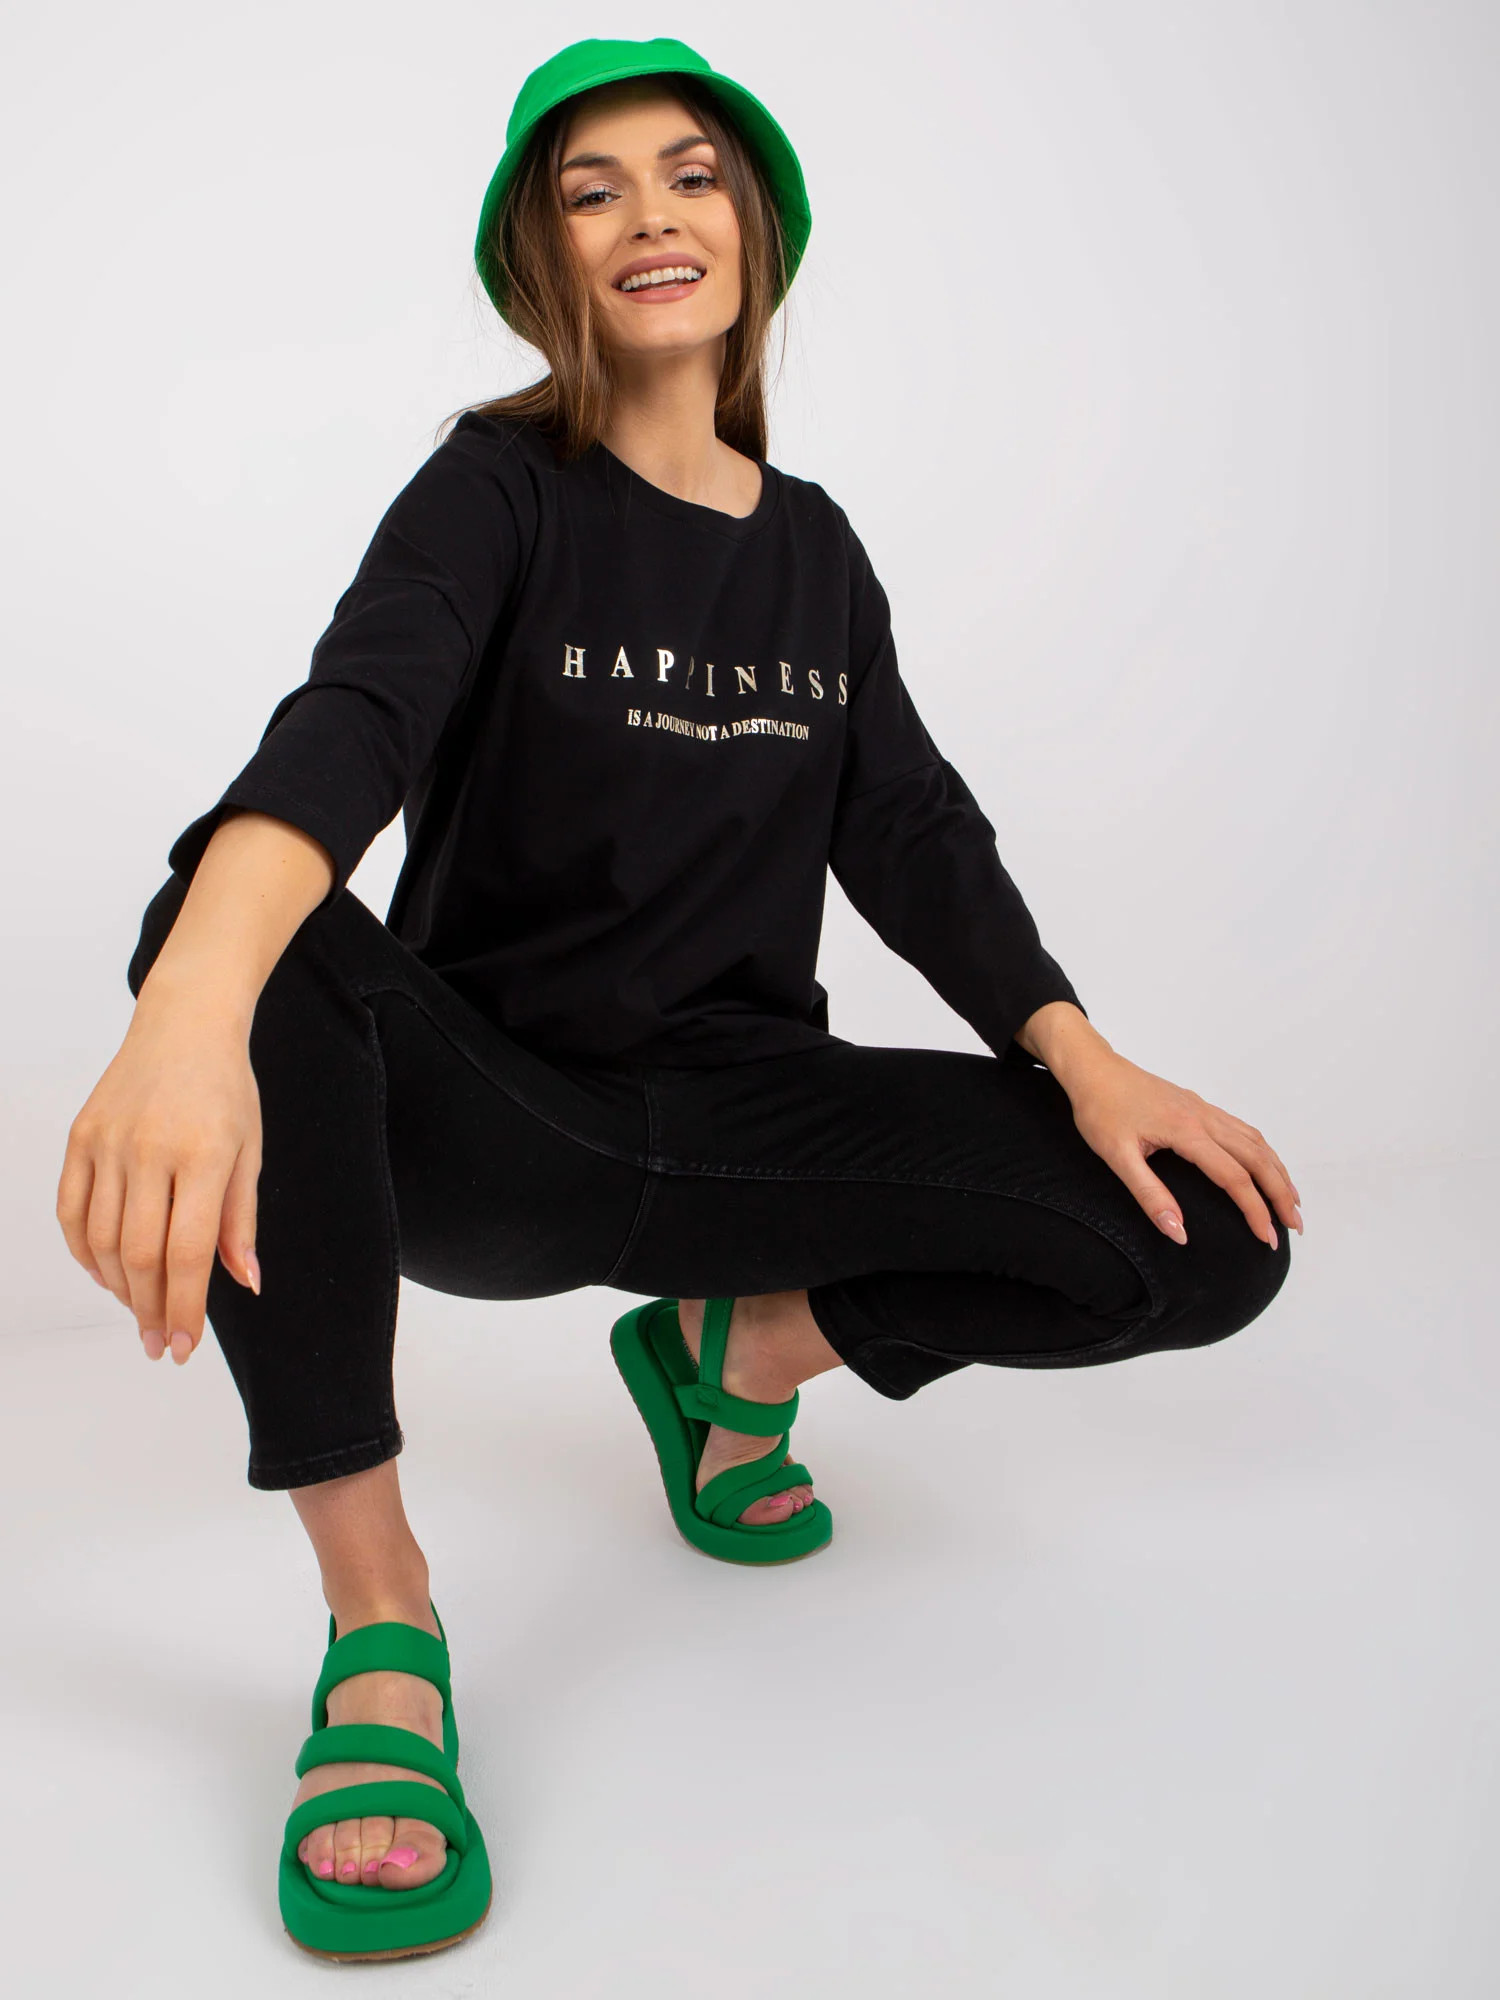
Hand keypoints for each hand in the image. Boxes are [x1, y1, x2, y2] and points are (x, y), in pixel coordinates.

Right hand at [56, 993, 262, 1363]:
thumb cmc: (226, 1090)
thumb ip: (241, 1221)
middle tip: (157, 1343)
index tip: (183, 1346)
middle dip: (150, 1310)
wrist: (184, 1026)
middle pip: (142, 1255)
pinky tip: (106, 1273)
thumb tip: (246, 1283)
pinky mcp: (80, 1137)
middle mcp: (150, 1149)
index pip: (188, 1252)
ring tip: (138, 1309)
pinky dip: (85, 1252)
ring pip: (104, 1240)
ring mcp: (108, 1142)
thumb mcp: (250, 1152)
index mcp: (203, 1155)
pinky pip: (72, 1211)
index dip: (184, 1308)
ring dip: (120, 1287)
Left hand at [1063, 1048, 1301, 1248]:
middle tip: (1295, 1226)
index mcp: (1187, 1131)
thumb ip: (1149, 1196)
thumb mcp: (1116, 1158)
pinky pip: (1243, 1130)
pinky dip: (1263, 1152)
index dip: (1255, 1210)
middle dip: (1280, 1194)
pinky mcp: (1198, 1106)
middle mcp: (1204, 1118)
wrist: (1092, 1068)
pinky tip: (1266, 1165)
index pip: (1234, 1177)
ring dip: (1278, 1172)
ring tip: (1291, 1201)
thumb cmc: (1099, 1110)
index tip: (1266, 1238)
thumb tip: (1179, 1232)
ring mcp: (1204, 1109)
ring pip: (1256, 1142)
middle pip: (1258, 1158)